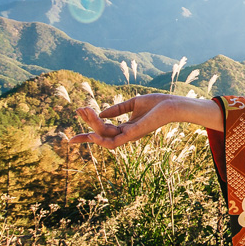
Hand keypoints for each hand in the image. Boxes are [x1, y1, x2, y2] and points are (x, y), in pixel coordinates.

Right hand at [69, 94, 208, 149]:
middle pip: (100, 134)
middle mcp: (126, 134)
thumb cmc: (158, 103)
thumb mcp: (134, 103)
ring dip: (92, 124)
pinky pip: (113, 142)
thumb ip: (117, 109)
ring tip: (85, 111)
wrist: (172, 104)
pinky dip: (102, 139)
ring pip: (104, 135)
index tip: (71, 134)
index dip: (88, 131)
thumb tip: (101, 113)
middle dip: (87, 124)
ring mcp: (129, 135)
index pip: (103, 132)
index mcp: (126, 127)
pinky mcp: (133, 134)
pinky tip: (93, 132)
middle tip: (78, 110)